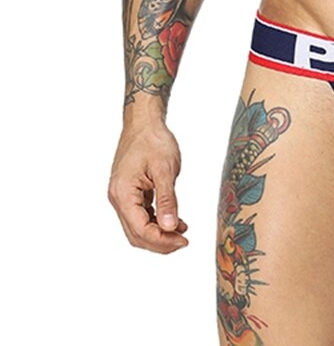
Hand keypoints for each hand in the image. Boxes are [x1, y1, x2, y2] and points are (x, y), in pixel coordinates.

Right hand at [108, 121, 188, 253]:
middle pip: (136, 234)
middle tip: (184, 242)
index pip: (140, 229)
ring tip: (182, 233)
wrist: (144, 122)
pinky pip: (140, 215)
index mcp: (123, 193)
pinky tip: (175, 221)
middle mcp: (117, 198)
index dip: (162, 240)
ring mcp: (122, 196)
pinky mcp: (130, 193)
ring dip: (159, 234)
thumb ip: (168, 199)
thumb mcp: (165, 169)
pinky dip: (156, 222)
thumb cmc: (154, 140)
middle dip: (160, 242)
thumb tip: (170, 227)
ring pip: (137, 227)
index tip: (183, 241)